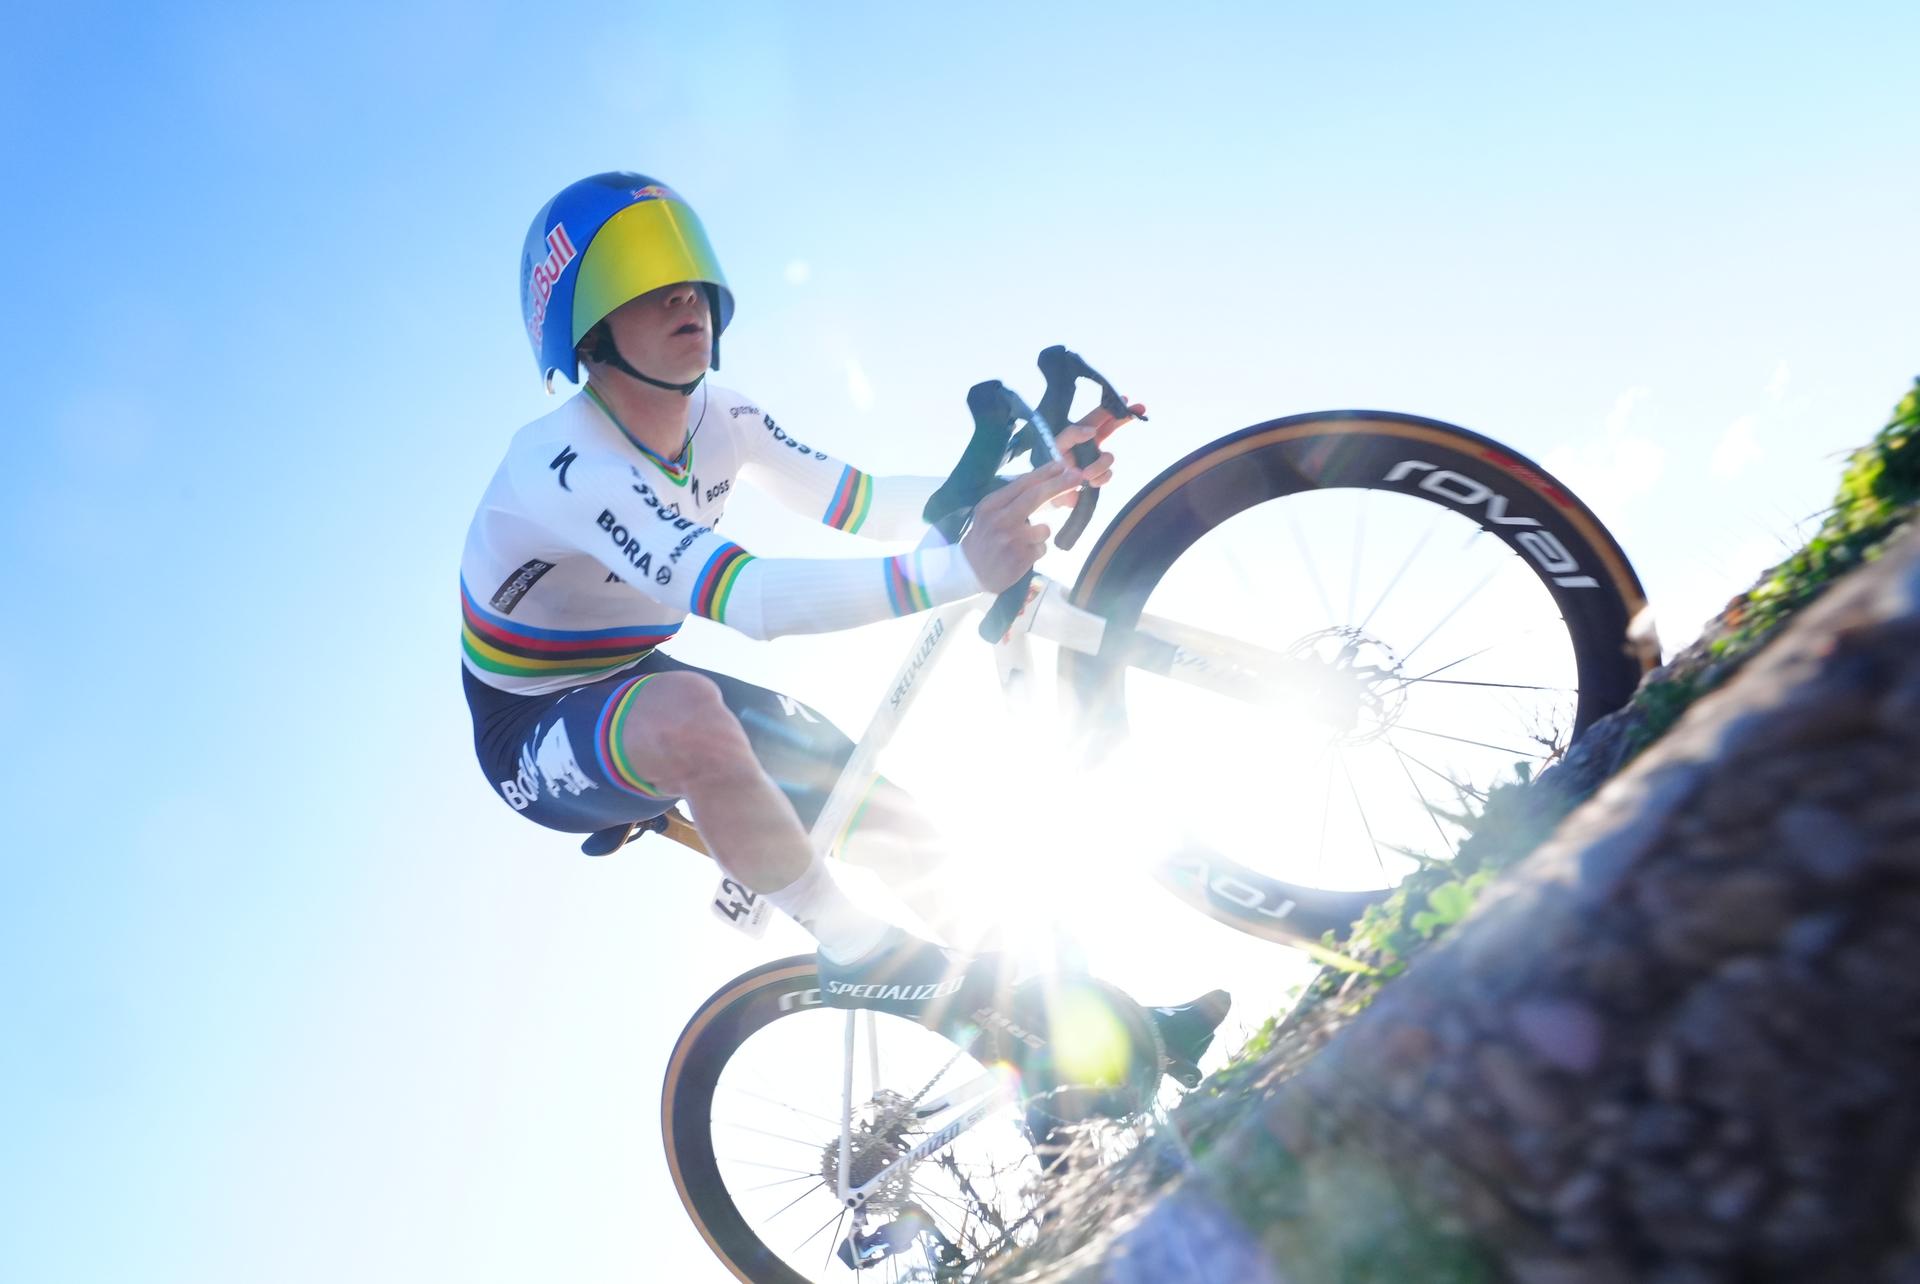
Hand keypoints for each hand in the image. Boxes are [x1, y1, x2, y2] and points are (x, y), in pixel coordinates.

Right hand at [959, 458, 1085, 591]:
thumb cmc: (985, 538)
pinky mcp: (1021, 558)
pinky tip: (1020, 555)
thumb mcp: (990, 514)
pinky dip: (1036, 550)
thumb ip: (1013, 500)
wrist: (970, 572)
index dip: (1045, 473)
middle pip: (1035, 496)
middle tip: (1077, 476)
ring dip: (1041, 534)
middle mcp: (1000, 519)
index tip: (1062, 465)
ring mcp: (1011, 539)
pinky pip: (1042, 548)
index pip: (1022, 484)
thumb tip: (1047, 484)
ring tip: (1023, 542)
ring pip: (1044, 528)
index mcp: (991, 505)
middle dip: (1059, 484)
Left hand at [1049, 401, 1142, 505]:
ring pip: (1109, 458)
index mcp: (1080, 434)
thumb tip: (1092, 431)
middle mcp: (1091, 445)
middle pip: (1112, 428)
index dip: (1111, 407)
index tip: (1125, 399)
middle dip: (1124, 418)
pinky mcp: (1098, 478)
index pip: (1098, 417)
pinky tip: (1089, 483)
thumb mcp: (1057, 445)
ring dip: (1099, 465)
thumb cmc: (1051, 465)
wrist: (1050, 492)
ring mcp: (1096, 461)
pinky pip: (1107, 475)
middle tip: (1139, 409)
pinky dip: (1099, 479)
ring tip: (1085, 474)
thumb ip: (1072, 434)